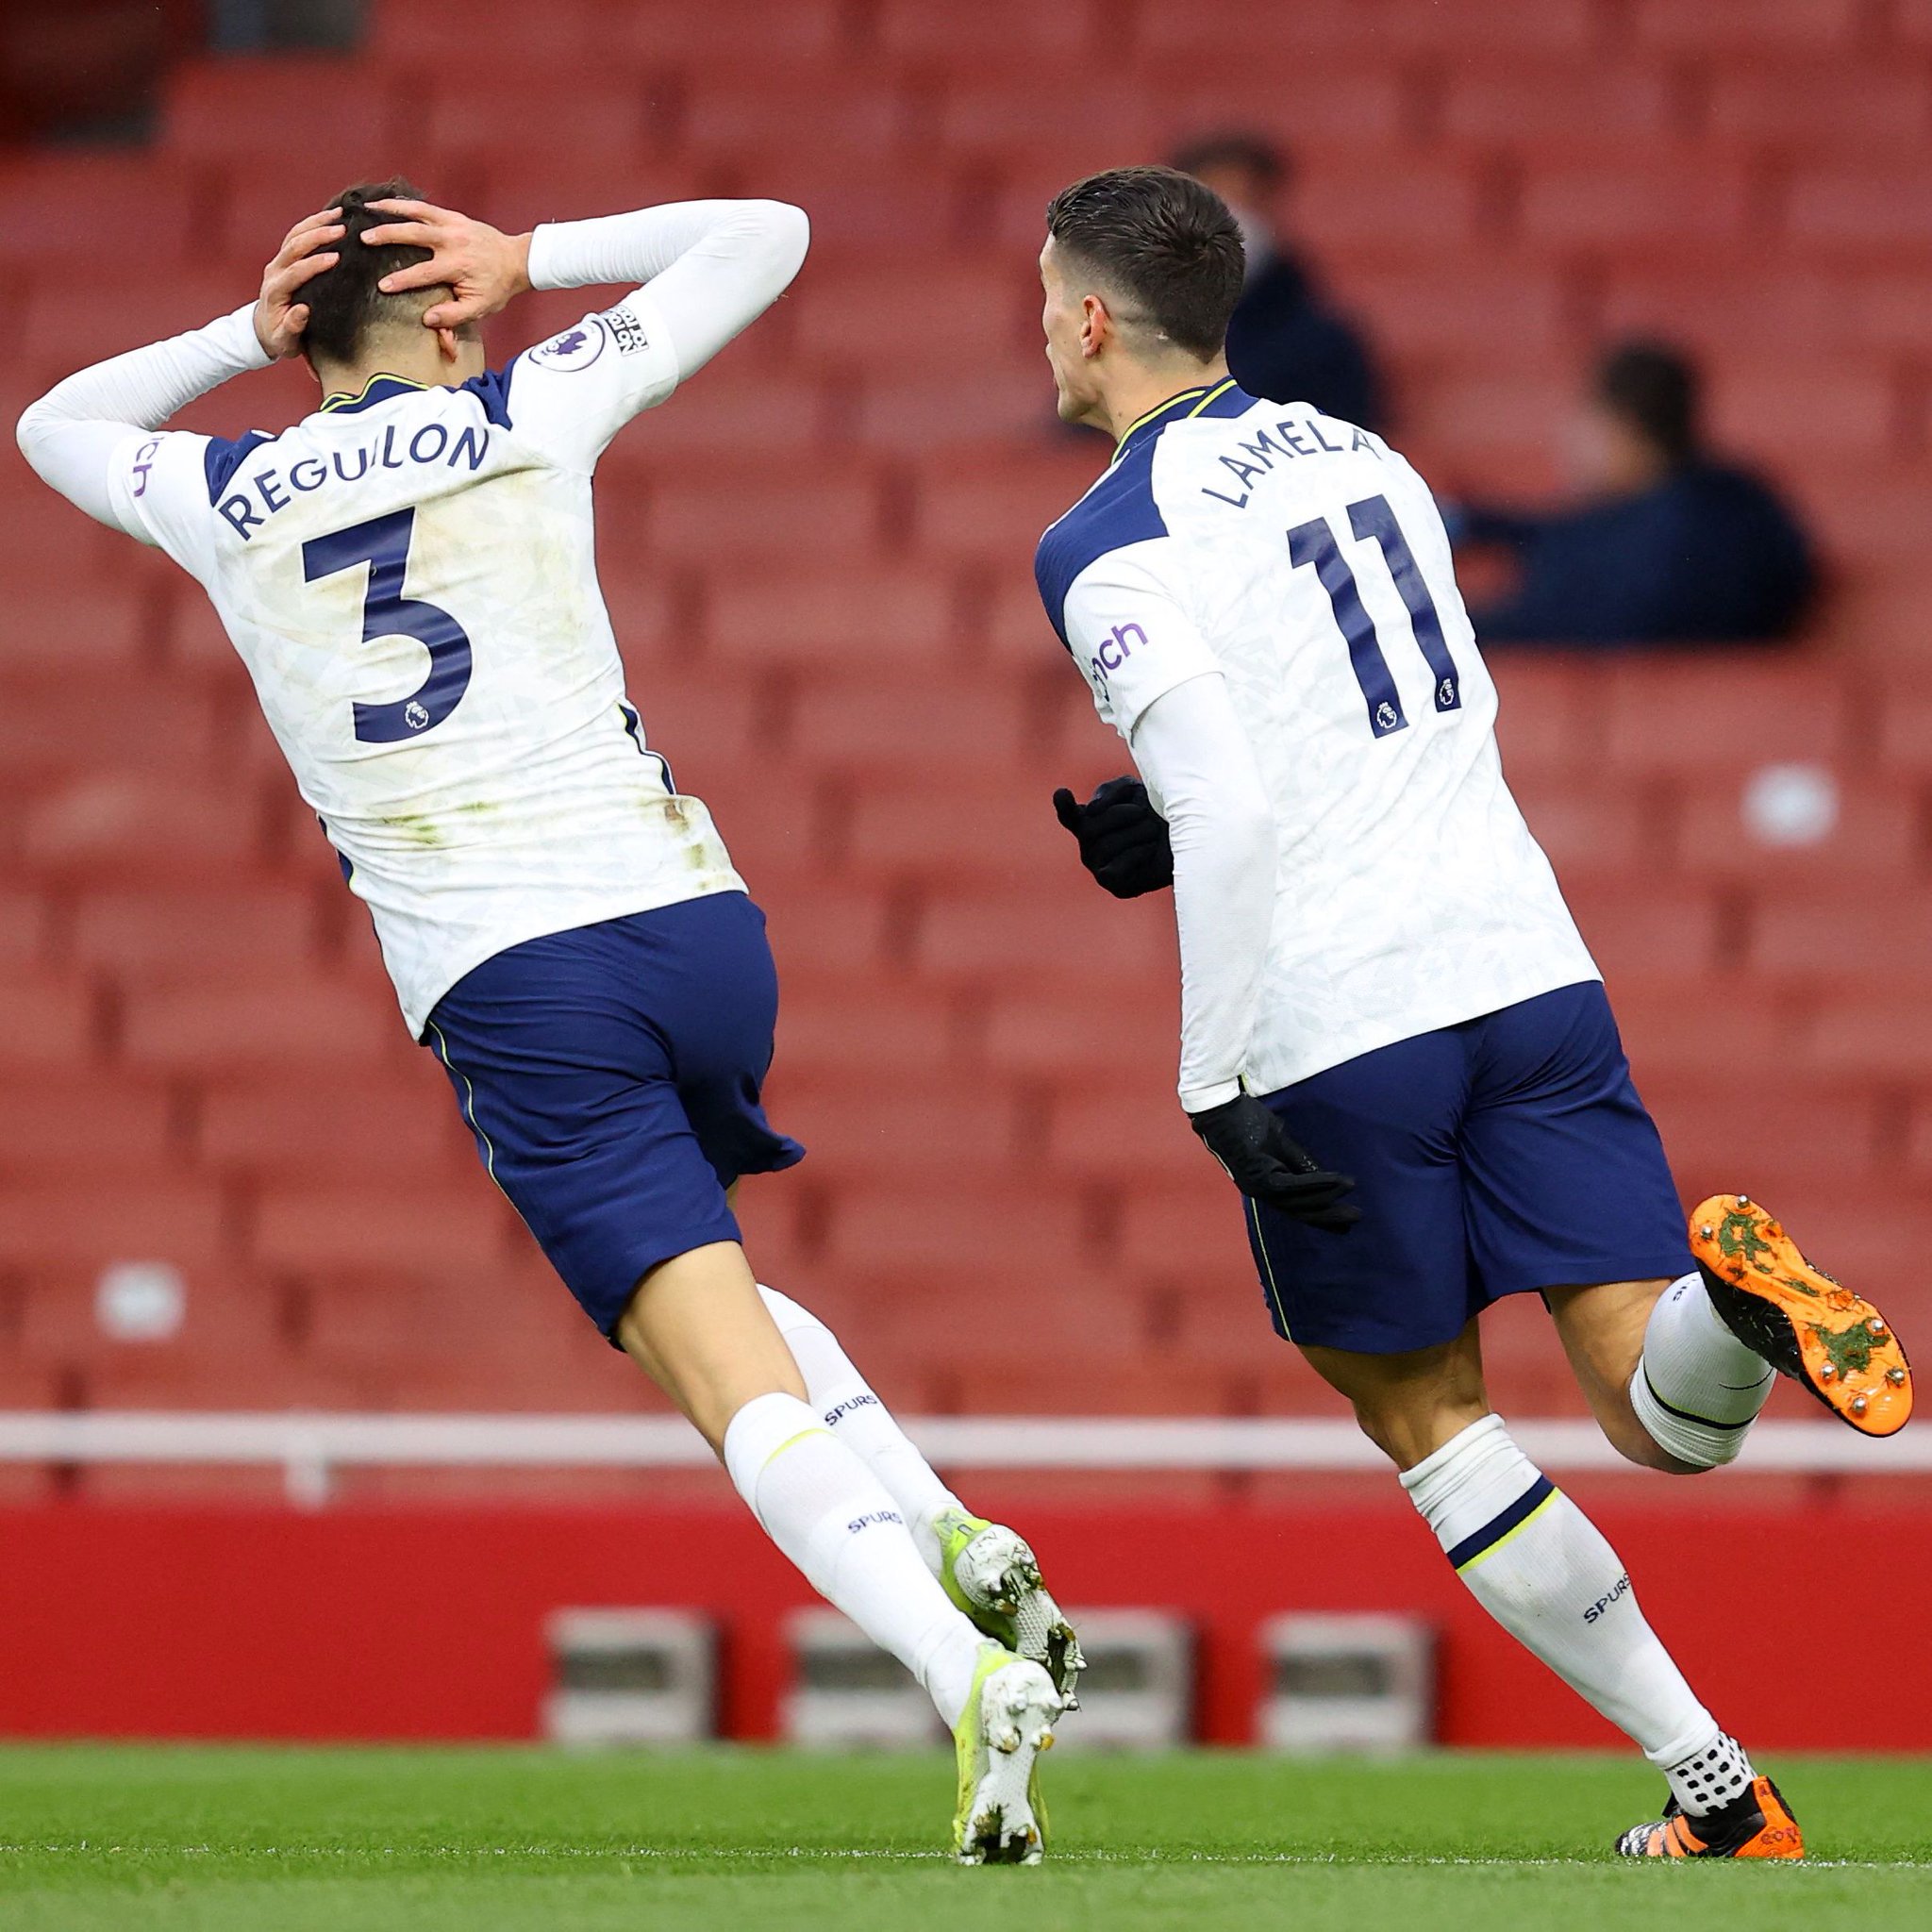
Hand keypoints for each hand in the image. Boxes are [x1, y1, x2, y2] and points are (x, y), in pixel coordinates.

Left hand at [253, 208, 343, 359]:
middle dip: (318, 236)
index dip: (314, 264)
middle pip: (294, 246)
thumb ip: (292, 327)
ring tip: (339, 215)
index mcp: (275, 290)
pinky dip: (311, 224)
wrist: (263, 329)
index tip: (335, 258)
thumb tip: (302, 310)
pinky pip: (296, 235)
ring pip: (295, 235)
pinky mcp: (283, 258)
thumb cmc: (279, 337)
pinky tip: (328, 217)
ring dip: (316, 223)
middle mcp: (274, 271)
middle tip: (342, 230)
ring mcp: (278, 262)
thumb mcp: (286, 340)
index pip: (295, 271)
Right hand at [360, 199, 532, 330]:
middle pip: (414, 234)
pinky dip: (405, 203)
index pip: (423, 273)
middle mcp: (453, 241)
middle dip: (387, 235)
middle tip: (363, 239)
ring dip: (390, 210)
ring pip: (417, 212)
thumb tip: (427, 319)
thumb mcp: (480, 308)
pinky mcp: (453, 216)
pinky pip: (425, 206)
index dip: (402, 280)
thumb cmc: (496, 287)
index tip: (382, 286)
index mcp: (457, 265)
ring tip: (366, 211)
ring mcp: (452, 225)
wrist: (516, 261)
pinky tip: (387, 203)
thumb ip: (454, 315)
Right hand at [1052, 776, 1173, 897]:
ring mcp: (1099, 866)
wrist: (1188, 837)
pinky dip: (1136, 855)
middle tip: (1144, 813)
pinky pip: (1113, 870)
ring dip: (1136, 833)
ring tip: (1152, 832)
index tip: (1062, 793)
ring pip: (1104, 848)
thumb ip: (1110, 790)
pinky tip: (1149, 850)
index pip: (1069, 815)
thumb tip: (1090, 811)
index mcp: (1089, 821)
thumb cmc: (1157, 811)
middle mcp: (1089, 845)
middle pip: (1089, 828)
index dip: (1063, 805)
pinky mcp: (1115, 885)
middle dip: (1121, 815)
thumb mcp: (1134, 789)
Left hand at [1189, 1093, 1360, 1231]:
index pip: (1296, 1206)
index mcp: (1263, 1184)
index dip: (1320, 1215)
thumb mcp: (1279, 1141)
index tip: (1343, 1223)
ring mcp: (1257, 1183)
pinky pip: (1293, 1184)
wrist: (1218, 1107)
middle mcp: (1259, 1190)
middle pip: (1298, 1211)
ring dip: (1327, 1203)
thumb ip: (1298, 1160)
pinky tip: (1338, 1184)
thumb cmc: (1245, 1120)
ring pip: (1297, 1202)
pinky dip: (1317, 1185)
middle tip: (1355, 1219)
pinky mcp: (1258, 1172)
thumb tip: (1320, 1175)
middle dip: (1328, 1217)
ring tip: (1352, 1207)